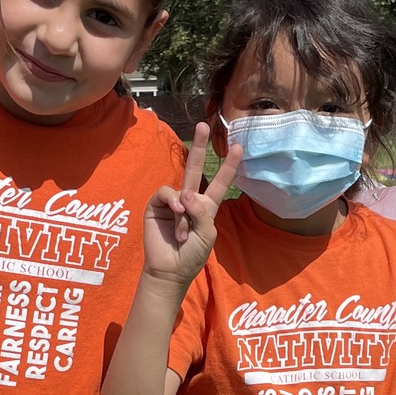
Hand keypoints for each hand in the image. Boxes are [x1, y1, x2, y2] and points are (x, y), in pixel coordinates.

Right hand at [144, 124, 240, 286]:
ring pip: (181, 185)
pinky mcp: (156, 205)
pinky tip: (175, 215)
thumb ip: (201, 211)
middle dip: (200, 147)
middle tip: (203, 125)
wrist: (170, 270)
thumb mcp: (207, 234)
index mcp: (206, 207)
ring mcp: (172, 201)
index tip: (239, 148)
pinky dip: (172, 202)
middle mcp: (190, 200)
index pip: (219, 183)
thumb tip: (184, 194)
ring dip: (184, 210)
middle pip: (196, 168)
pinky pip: (166, 192)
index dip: (228, 166)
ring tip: (183, 232)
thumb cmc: (192, 255)